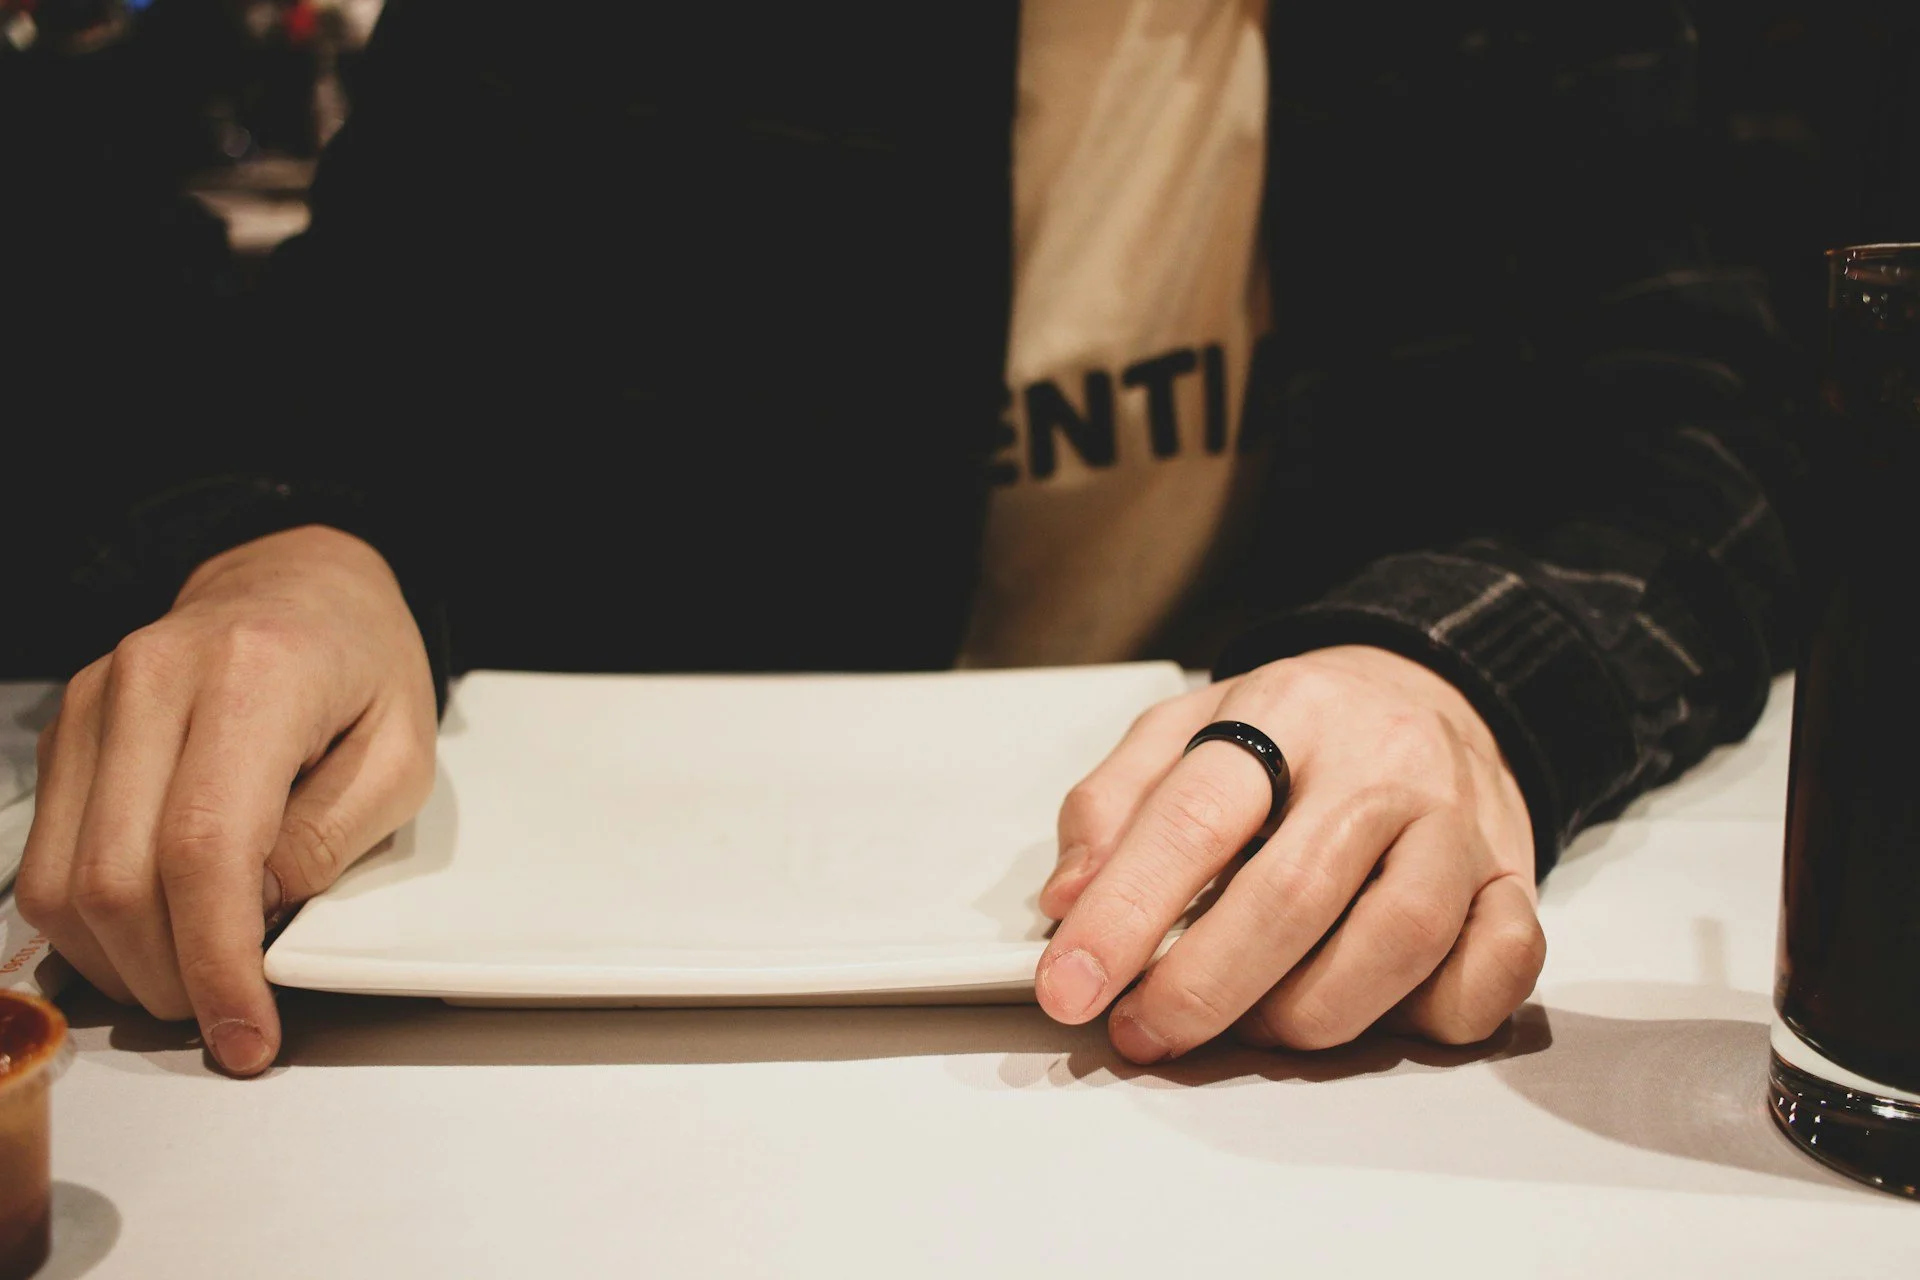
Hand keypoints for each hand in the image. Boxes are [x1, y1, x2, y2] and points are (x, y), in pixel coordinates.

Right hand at [16, 525, 436, 1074]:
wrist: (299, 581)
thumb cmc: (364, 664)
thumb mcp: (402, 751)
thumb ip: (335, 832)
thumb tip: (259, 911)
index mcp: (253, 676)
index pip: (204, 848)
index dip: (216, 961)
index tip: (246, 1033)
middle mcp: (152, 680)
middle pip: (116, 876)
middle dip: (168, 977)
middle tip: (227, 1015)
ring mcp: (94, 702)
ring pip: (61, 880)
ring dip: (121, 962)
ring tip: (194, 977)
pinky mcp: (66, 731)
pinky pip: (47, 856)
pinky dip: (92, 923)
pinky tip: (155, 934)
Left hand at [1034, 645, 1542, 1062]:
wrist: (1431, 690)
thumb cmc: (1294, 730)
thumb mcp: (1183, 727)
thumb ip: (1112, 805)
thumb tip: (1068, 901)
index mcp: (1283, 711)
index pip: (1195, 817)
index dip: (1123, 913)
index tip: (1070, 985)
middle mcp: (1381, 762)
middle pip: (1292, 895)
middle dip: (1201, 989)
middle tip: (1144, 1031)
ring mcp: (1459, 824)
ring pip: (1397, 943)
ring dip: (1306, 1014)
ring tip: (1251, 1023)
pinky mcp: (1517, 880)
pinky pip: (1496, 970)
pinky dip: (1432, 1015)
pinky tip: (1374, 1011)